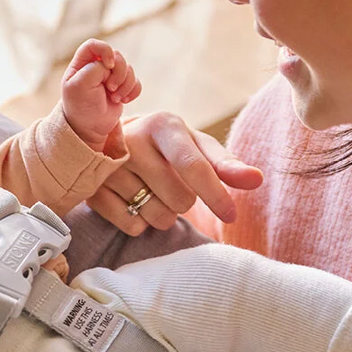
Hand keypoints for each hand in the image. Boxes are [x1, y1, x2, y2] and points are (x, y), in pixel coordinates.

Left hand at [61, 39, 140, 148]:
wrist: (89, 128)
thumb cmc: (80, 107)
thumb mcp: (80, 86)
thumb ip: (94, 68)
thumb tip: (110, 65)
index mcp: (82, 63)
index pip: (94, 45)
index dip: (105, 51)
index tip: (108, 66)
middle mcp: (97, 66)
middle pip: (117, 56)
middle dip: (119, 73)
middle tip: (110, 89)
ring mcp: (111, 77)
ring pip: (129, 69)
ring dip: (125, 85)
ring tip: (115, 98)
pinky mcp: (122, 87)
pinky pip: (136, 82)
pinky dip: (133, 92)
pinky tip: (124, 101)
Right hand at [90, 112, 264, 235]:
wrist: (111, 144)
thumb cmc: (167, 148)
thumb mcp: (196, 146)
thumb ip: (226, 164)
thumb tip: (258, 180)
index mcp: (163, 124)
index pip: (193, 165)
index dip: (215, 193)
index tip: (231, 216)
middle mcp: (133, 141)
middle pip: (179, 198)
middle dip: (184, 202)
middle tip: (172, 186)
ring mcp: (109, 166)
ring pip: (156, 215)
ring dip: (163, 214)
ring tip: (152, 193)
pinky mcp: (93, 190)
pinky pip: (133, 226)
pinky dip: (141, 223)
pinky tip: (134, 202)